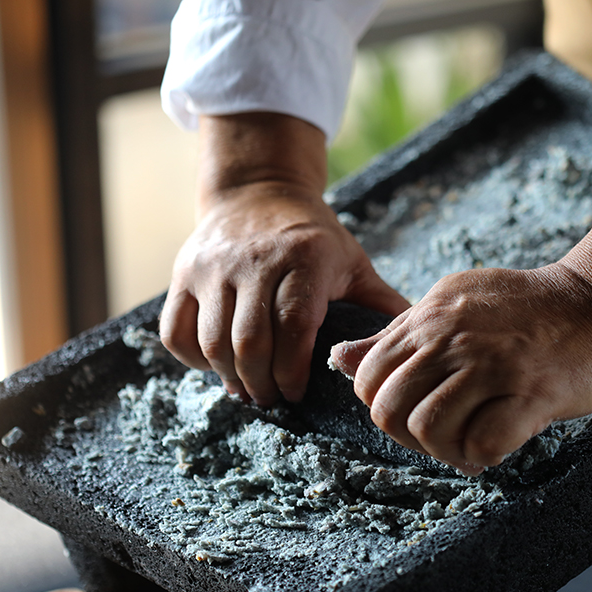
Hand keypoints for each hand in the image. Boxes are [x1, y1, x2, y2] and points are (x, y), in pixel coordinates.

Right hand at [159, 113, 408, 404]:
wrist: (257, 192)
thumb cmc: (314, 239)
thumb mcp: (353, 262)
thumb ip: (380, 304)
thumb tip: (414, 348)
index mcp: (304, 258)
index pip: (293, 326)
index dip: (293, 370)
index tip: (298, 394)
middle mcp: (253, 260)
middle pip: (249, 341)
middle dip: (262, 383)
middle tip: (273, 400)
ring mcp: (212, 266)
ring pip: (212, 341)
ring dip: (229, 377)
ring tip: (248, 389)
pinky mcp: (184, 273)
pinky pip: (176, 331)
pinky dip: (193, 360)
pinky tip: (217, 365)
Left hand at [330, 265, 591, 468]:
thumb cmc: (522, 311)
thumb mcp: (450, 304)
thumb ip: (397, 334)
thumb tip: (340, 358)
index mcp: (427, 318)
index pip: (367, 379)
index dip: (384, 407)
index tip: (416, 412)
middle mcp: (451, 339)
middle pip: (389, 411)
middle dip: (409, 437)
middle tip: (442, 437)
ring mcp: (490, 365)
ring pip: (430, 431)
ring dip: (446, 451)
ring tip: (469, 445)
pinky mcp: (530, 393)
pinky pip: (482, 445)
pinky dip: (482, 457)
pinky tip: (496, 447)